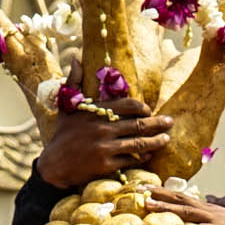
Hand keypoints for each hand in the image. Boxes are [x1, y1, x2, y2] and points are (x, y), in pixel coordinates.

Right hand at [35, 94, 169, 186]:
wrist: (53, 166)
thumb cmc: (63, 135)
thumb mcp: (67, 107)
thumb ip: (73, 82)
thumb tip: (75, 59)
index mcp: (95, 112)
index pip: (127, 105)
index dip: (143, 107)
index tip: (150, 109)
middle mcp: (102, 129)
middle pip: (138, 124)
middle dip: (158, 123)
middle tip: (170, 121)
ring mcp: (105, 148)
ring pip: (138, 143)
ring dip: (156, 141)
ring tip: (166, 139)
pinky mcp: (106, 165)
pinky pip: (130, 160)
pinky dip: (142, 157)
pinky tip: (150, 155)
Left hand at [146, 188, 224, 224]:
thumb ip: (213, 218)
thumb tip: (205, 205)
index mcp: (209, 210)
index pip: (183, 198)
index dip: (165, 193)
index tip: (148, 189)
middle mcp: (210, 210)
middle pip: (181, 197)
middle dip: (159, 192)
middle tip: (140, 186)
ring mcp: (216, 219)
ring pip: (186, 209)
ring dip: (166, 204)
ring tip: (148, 201)